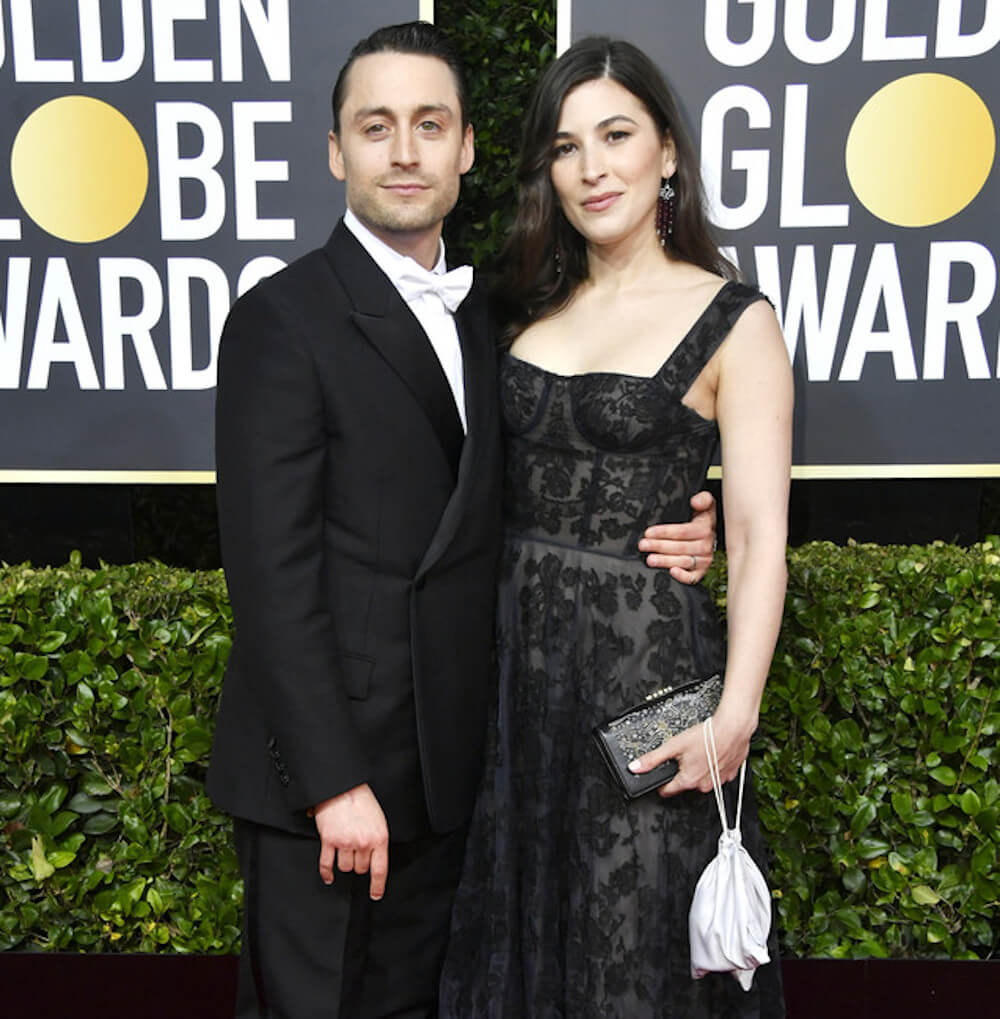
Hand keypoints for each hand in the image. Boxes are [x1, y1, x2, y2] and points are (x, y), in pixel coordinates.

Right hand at [311, 783, 388, 899]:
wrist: (342, 786)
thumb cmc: (361, 799)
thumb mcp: (378, 819)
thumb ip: (377, 838)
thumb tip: (374, 856)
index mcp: (379, 837)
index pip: (380, 869)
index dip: (377, 885)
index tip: (375, 894)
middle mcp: (363, 842)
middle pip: (360, 869)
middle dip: (359, 863)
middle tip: (356, 850)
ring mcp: (345, 842)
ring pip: (345, 867)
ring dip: (344, 862)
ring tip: (344, 849)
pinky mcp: (329, 840)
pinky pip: (327, 865)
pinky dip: (327, 873)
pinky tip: (329, 876)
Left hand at [627, 709, 751, 797]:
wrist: (732, 728)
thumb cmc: (707, 736)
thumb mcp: (673, 745)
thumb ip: (652, 759)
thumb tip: (635, 767)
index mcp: (688, 780)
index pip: (667, 791)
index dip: (661, 783)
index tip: (661, 776)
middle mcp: (704, 785)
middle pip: (685, 783)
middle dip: (682, 771)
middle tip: (684, 755)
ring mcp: (718, 782)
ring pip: (702, 779)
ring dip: (699, 768)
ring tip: (700, 752)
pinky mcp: (730, 775)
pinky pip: (717, 774)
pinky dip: (713, 766)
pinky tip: (712, 753)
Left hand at [638, 490, 716, 582]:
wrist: (711, 532)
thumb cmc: (702, 518)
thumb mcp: (706, 504)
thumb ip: (703, 499)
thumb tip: (695, 501)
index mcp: (704, 529)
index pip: (682, 531)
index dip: (665, 532)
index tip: (648, 532)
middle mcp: (705, 546)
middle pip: (680, 547)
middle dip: (659, 546)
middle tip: (643, 545)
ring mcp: (704, 560)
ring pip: (683, 561)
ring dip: (665, 561)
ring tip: (650, 559)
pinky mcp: (701, 572)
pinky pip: (693, 578)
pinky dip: (683, 577)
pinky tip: (671, 572)